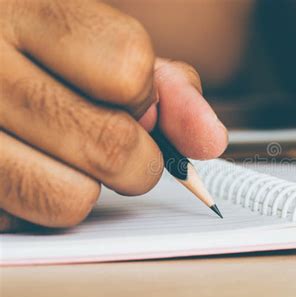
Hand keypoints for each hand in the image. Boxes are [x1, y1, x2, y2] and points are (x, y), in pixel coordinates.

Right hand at [0, 0, 227, 231]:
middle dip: (139, 157)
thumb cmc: (40, 52)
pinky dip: (52, 203)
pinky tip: (37, 169)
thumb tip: (210, 139)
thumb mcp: (100, 45)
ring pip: (74, 198)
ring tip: (70, 155)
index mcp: (29, 11)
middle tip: (115, 139)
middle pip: (113, 145)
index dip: (147, 96)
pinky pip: (34, 220)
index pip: (129, 67)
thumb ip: (163, 85)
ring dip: (92, 186)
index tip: (134, 100)